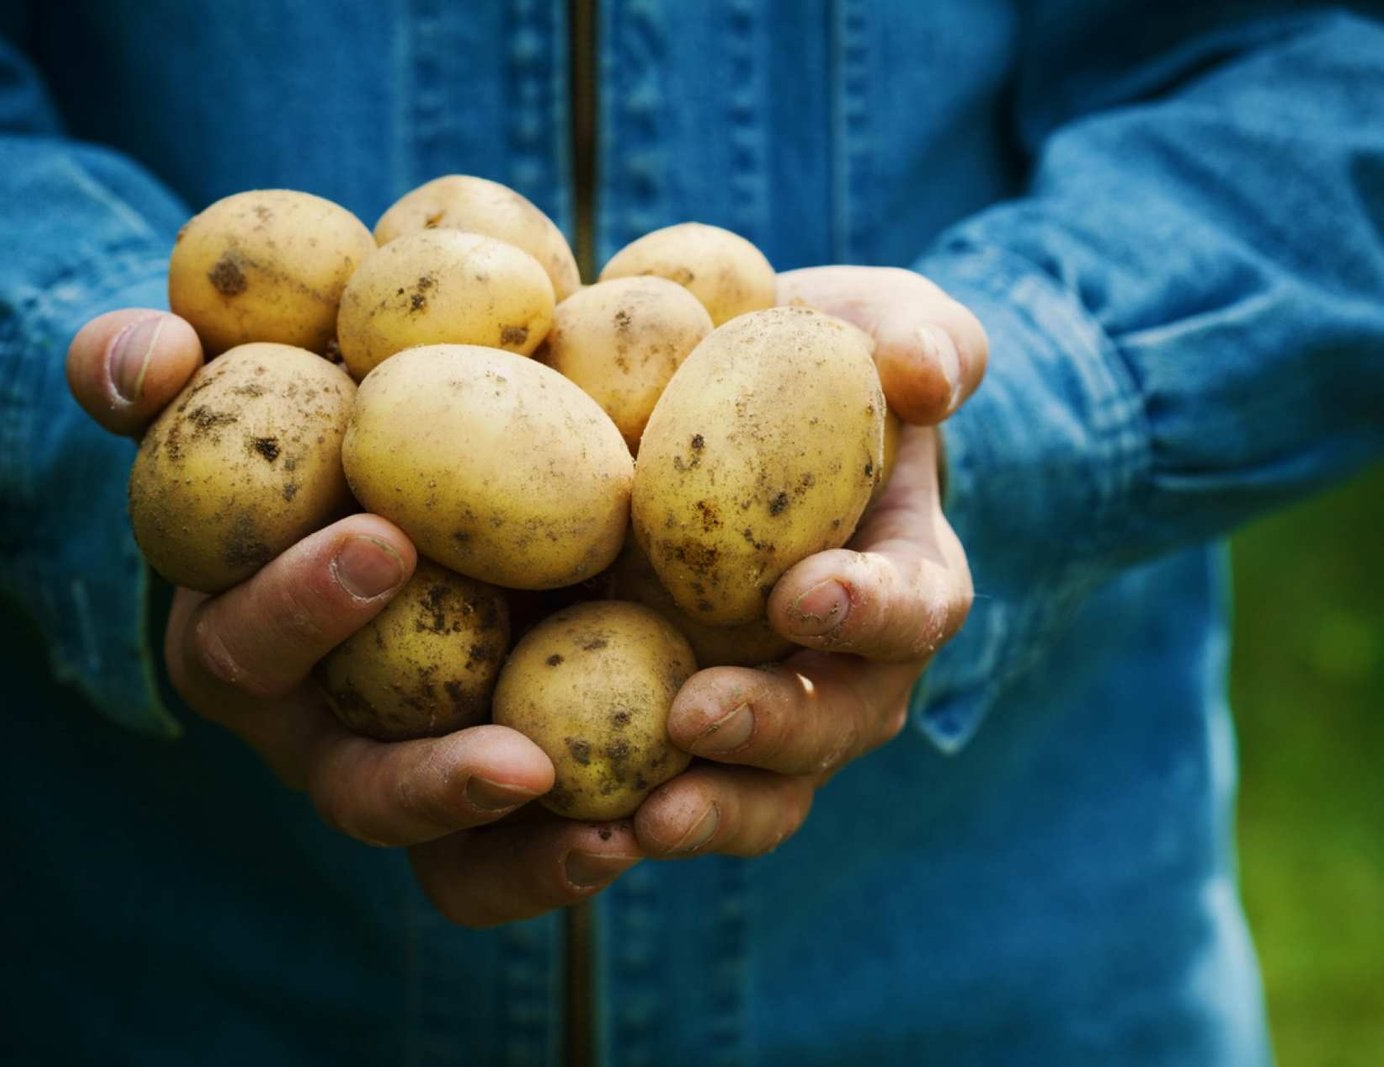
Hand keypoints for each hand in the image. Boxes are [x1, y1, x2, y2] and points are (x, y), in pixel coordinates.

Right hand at [67, 310, 642, 924]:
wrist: (425, 456)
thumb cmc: (314, 414)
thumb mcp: (232, 379)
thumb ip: (155, 367)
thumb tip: (151, 358)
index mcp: (247, 643)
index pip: (250, 645)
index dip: (301, 605)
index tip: (384, 540)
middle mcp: (329, 731)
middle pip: (360, 793)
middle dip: (428, 784)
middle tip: (520, 762)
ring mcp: (421, 771)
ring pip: (454, 861)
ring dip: (527, 860)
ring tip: (613, 839)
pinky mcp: (509, 782)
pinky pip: (533, 854)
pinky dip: (582, 850)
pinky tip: (659, 824)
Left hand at [633, 267, 985, 858]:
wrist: (696, 409)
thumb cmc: (797, 359)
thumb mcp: (866, 320)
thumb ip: (919, 334)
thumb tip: (926, 376)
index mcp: (896, 580)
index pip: (915, 606)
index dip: (874, 609)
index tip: (805, 591)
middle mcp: (839, 668)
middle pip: (832, 726)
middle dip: (773, 731)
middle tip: (697, 717)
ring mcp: (756, 712)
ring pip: (757, 795)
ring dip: (705, 812)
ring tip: (636, 824)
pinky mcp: (664, 734)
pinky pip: (655, 797)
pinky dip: (613, 823)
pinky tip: (553, 822)